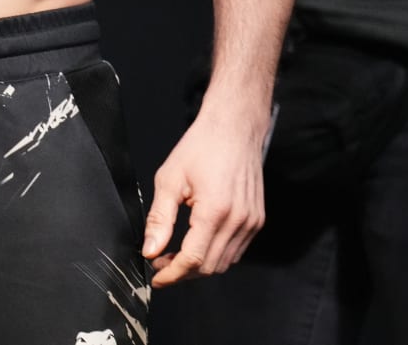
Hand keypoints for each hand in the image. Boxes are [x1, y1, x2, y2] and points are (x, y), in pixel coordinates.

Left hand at [142, 111, 266, 286]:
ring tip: (174, 255)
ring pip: (224, 262)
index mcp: (215, 211)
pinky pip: (236, 250)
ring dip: (198, 266)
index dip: (172, 274)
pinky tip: (196, 244)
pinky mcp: (256, 220)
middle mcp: (239, 221)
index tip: (156, 277)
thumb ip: (159, 219)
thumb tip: (150, 250)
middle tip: (160, 263)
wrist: (233, 130)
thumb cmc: (200, 148)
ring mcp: (251, 222)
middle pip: (210, 266)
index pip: (193, 259)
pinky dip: (215, 255)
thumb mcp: (169, 179)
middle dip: (182, 272)